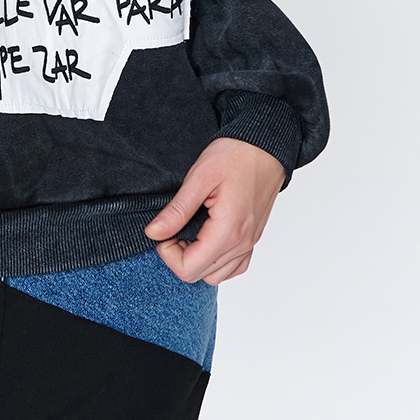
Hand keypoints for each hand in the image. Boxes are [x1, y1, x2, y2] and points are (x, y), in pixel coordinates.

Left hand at [144, 137, 284, 286]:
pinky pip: (235, 266)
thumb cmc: (236, 155)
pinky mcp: (253, 237)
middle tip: (174, 228)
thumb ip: (177, 210)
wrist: (265, 145)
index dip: (168, 253)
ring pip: (218, 275)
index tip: (164, 231)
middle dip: (179, 256)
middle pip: (201, 275)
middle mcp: (242, 242)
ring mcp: (250, 241)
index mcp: (228, 230)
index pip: (189, 268)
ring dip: (197, 260)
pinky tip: (206, 239)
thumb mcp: (199, 177)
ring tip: (189, 231)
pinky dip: (217, 261)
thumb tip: (154, 233)